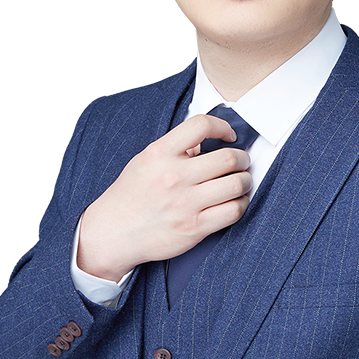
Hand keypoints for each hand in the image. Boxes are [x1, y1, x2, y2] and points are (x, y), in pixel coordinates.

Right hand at [77, 114, 252, 280]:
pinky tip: (236, 203)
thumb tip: (205, 141)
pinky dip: (241, 204)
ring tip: (241, 183)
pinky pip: (233, 211)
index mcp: (160, 153)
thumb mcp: (145, 161)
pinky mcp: (195, 227)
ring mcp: (186, 203)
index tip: (229, 136)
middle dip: (242, 159)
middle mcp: (174, 176)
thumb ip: (174, 149)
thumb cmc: (130, 196)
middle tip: (242, 162)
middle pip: (228, 158)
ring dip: (245, 181)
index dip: (223, 127)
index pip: (201, 125)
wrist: (113, 233)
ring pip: (236, 184)